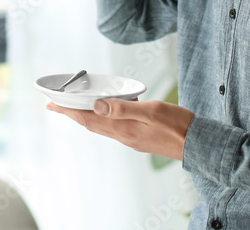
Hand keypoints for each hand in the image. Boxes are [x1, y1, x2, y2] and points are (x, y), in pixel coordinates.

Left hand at [46, 98, 193, 161]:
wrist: (198, 144)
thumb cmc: (179, 126)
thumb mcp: (153, 111)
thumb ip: (125, 108)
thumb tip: (98, 105)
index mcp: (123, 128)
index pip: (88, 118)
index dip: (68, 111)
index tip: (51, 104)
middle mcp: (123, 135)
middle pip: (90, 124)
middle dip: (72, 113)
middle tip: (56, 105)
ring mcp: (131, 139)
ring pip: (101, 127)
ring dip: (86, 117)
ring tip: (75, 108)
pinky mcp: (139, 138)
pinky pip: (113, 128)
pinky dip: (102, 119)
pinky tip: (106, 113)